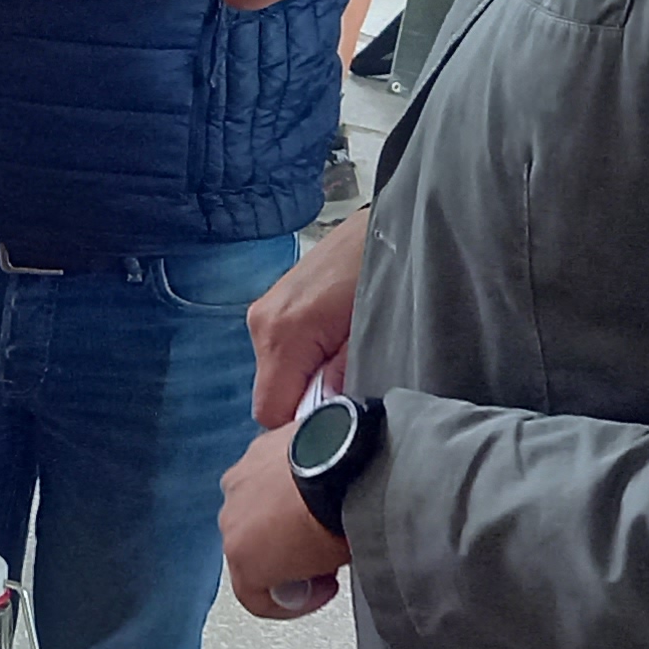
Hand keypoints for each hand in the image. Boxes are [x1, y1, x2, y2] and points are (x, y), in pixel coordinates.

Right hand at [218, 422, 347, 620]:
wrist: (347, 468)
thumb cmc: (336, 518)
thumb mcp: (330, 566)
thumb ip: (312, 571)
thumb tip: (321, 562)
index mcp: (243, 555)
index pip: (254, 595)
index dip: (290, 603)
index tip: (318, 592)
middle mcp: (231, 517)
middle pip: (253, 546)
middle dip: (283, 552)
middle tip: (321, 553)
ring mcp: (241, 479)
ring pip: (254, 504)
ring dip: (279, 511)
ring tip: (318, 508)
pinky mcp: (258, 447)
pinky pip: (264, 469)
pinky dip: (281, 474)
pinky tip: (309, 474)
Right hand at [248, 208, 365, 427]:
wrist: (386, 222)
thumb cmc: (381, 275)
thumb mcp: (370, 335)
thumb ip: (344, 380)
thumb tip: (328, 418)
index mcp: (281, 335)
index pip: (270, 412)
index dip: (301, 426)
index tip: (337, 421)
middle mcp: (261, 324)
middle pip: (272, 393)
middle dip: (307, 401)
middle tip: (351, 392)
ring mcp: (265, 310)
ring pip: (278, 372)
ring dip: (309, 378)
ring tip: (350, 361)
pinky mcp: (275, 302)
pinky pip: (283, 350)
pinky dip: (307, 358)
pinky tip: (338, 343)